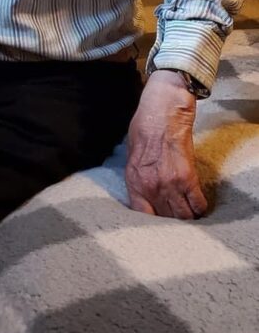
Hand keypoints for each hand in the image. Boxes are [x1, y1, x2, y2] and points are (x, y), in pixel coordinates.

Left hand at [125, 70, 206, 218]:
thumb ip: (137, 175)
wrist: (163, 110)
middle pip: (164, 219)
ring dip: (186, 217)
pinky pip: (197, 204)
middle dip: (170, 220)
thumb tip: (142, 189)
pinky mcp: (188, 178)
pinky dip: (200, 208)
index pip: (141, 216)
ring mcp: (170, 184)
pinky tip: (198, 205)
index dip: (151, 222)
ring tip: (188, 214)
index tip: (158, 220)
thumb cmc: (145, 126)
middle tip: (176, 217)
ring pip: (182, 217)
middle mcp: (151, 187)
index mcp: (134, 181)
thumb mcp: (132, 153)